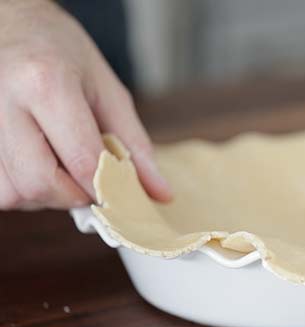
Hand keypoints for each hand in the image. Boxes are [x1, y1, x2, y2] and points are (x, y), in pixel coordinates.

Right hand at [0, 0, 171, 209]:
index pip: (82, 161)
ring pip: (10, 192)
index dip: (106, 189)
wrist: (9, 22)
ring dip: (41, 196)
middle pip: (38, 184)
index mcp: (46, 84)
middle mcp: (4, 103)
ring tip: (56, 167)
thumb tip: (159, 193)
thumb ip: (134, 145)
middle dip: (71, 196)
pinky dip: (17, 189)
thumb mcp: (107, 90)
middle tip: (85, 181)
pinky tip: (33, 165)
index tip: (118, 194)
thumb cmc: (61, 52)